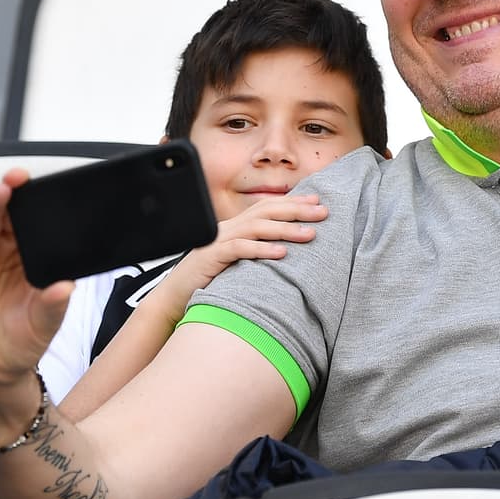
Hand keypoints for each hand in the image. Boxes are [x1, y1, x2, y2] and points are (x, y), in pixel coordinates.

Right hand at [0, 170, 72, 414]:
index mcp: (38, 265)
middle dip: (24, 196)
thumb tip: (66, 287)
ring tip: (10, 185)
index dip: (48, 210)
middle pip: (18, 218)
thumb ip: (53, 306)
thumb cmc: (16, 348)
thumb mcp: (43, 327)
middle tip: (30, 179)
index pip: (44, 230)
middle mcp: (12, 257)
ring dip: (1, 200)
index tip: (60, 193)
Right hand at [140, 194, 327, 324]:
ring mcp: (219, 240)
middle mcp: (229, 228)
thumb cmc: (212, 280)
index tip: (318, 202)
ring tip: (309, 234)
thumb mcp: (240, 262)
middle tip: (323, 213)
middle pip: (266, 211)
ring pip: (256, 227)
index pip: (268, 207)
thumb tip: (290, 251)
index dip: (293, 202)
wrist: (176, 296)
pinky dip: (261, 249)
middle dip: (296, 210)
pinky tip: (281, 253)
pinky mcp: (212, 256)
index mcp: (237, 226)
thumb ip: (259, 251)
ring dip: (285, 229)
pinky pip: (240, 249)